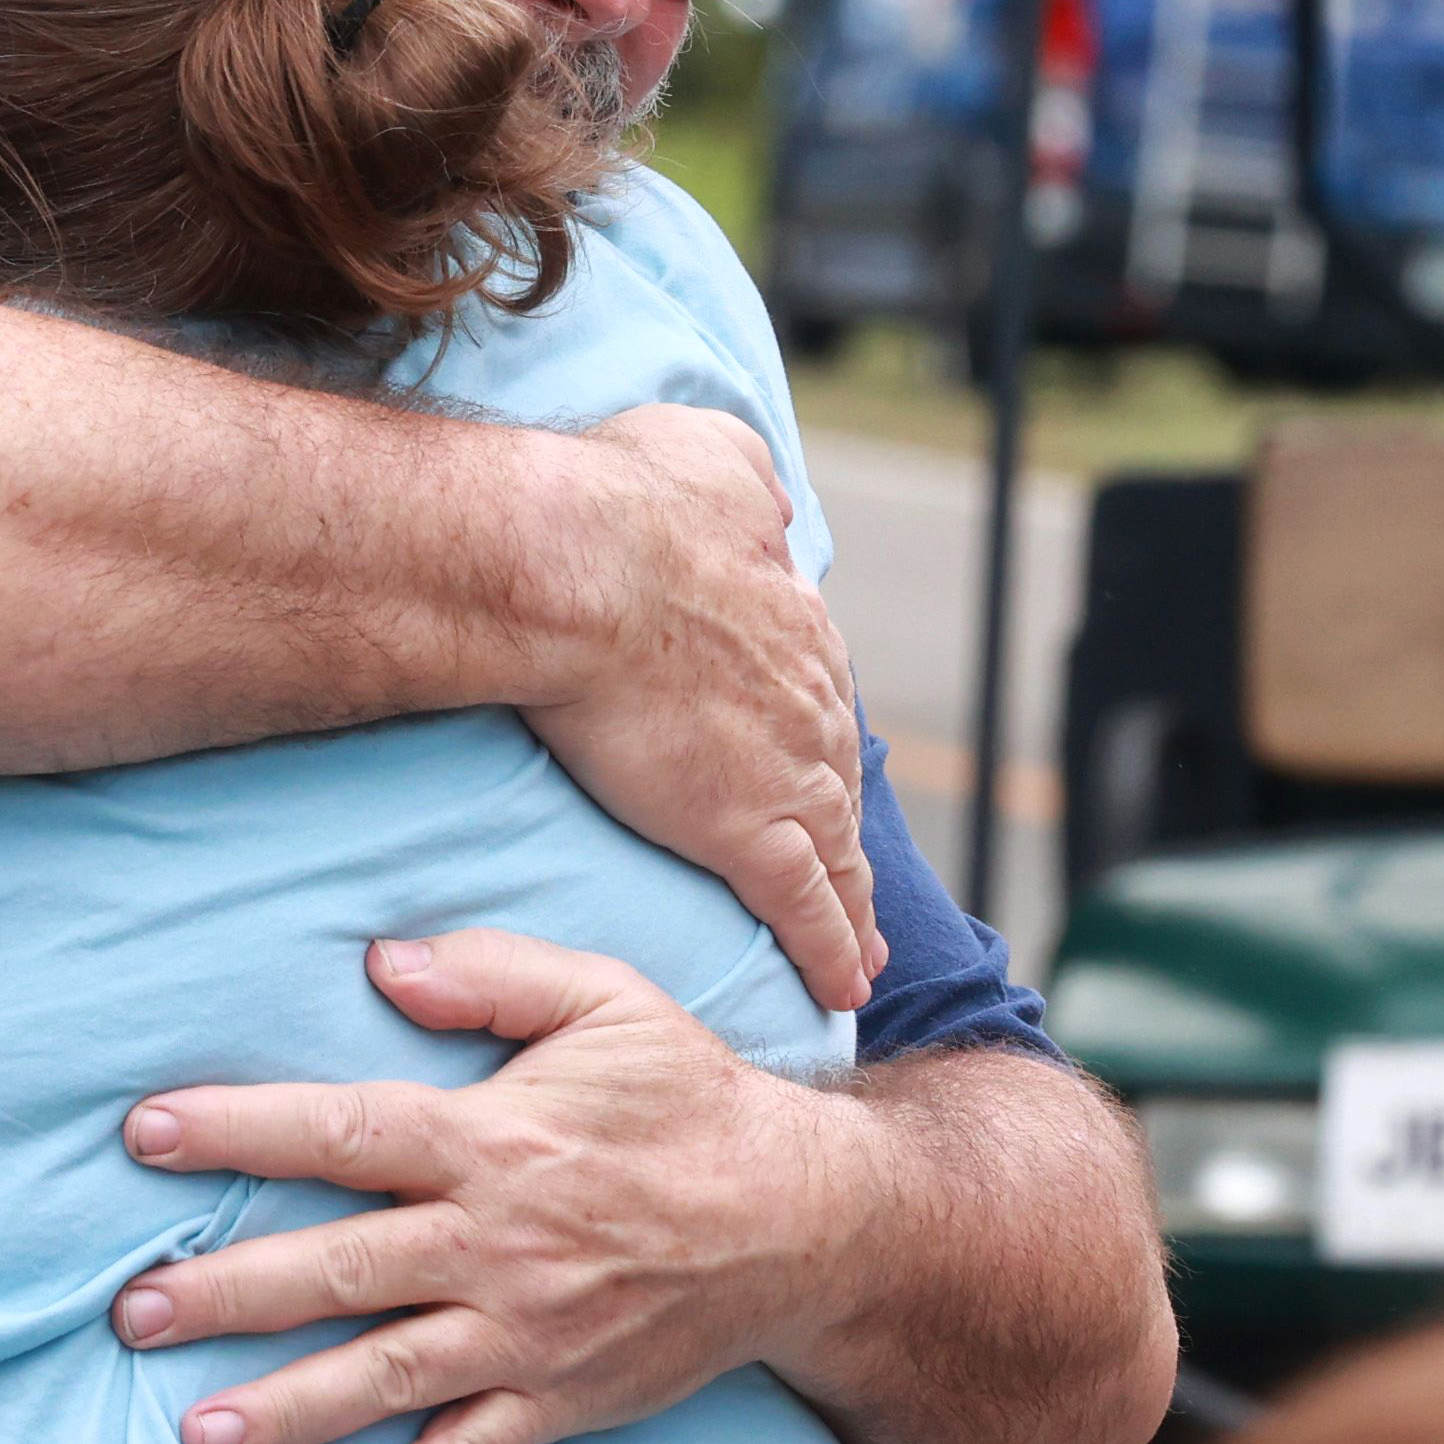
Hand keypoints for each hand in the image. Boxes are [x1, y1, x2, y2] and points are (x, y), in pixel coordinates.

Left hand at [111, 928, 879, 1443]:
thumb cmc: (690, 1098)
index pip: (343, 1133)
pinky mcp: (559, 1397)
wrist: (806, 1219)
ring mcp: (526, 1333)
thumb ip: (492, 974)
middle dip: (229, 1293)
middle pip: (341, 1269)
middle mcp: (497, 1243)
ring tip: (197, 1434)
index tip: (145, 1134)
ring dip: (288, 1408)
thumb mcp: (608, 999)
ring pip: (386, 1374)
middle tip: (132, 1312)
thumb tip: (382, 961)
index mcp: (493, 1139)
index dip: (240, 1131)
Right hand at [526, 405, 876, 1007]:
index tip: (806, 755)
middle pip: (837, 778)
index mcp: (790, 621)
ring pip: (837, 854)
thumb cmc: (626, 504)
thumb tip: (766, 501)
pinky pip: (805, 910)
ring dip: (852, 906)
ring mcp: (789, 773)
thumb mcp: (710, 457)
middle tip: (847, 869)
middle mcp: (809, 700)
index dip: (808, 727)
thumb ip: (744, 481)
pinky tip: (841, 986)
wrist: (583, 567)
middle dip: (842, 825)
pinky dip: (828, 950)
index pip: (811, 688)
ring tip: (860, 951)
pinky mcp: (750, 834)